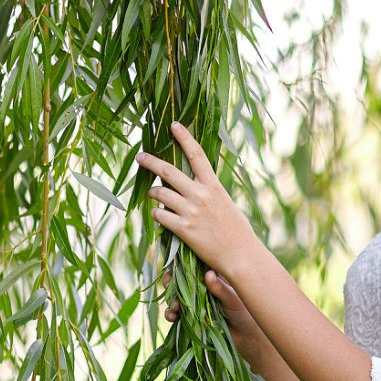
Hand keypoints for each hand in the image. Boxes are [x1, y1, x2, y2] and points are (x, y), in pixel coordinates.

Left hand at [135, 122, 257, 277]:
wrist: (240, 254)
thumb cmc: (236, 230)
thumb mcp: (226, 202)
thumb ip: (209, 191)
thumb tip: (195, 182)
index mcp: (213, 186)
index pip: (197, 155)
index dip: (185, 138)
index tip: (174, 125)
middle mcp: (200, 195)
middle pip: (168, 171)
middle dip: (151, 162)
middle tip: (140, 156)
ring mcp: (190, 211)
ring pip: (159, 193)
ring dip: (152, 193)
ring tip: (152, 194)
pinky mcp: (183, 229)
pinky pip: (159, 215)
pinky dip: (156, 214)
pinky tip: (160, 216)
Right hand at [161, 267, 276, 370]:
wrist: (247, 339)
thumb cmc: (246, 314)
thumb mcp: (234, 299)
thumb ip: (221, 289)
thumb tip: (208, 274)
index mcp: (213, 278)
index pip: (194, 266)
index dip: (182, 265)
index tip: (173, 266)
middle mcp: (202, 288)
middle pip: (181, 281)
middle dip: (171, 282)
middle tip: (168, 284)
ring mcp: (196, 303)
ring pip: (176, 297)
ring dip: (170, 300)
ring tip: (173, 307)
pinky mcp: (192, 318)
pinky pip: (177, 314)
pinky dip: (171, 314)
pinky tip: (172, 317)